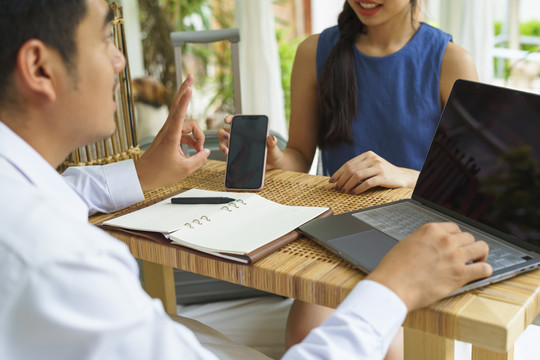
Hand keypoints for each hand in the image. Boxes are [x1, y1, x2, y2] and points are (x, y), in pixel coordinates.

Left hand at [135, 74, 209, 190]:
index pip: (179, 113)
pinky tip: (196, 150)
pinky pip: (184, 133)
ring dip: (197, 134)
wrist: (141, 177)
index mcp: (171, 136)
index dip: (186, 99)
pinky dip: (192, 139)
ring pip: (187, 124)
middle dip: (185, 90)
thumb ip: (199, 160)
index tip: (191, 88)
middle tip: (190, 76)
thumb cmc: (159, 173)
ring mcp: (168, 133)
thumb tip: (206, 152)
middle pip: (179, 106)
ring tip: (200, 150)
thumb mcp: (185, 170)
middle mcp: (169, 130)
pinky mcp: (169, 138)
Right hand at [217, 115, 283, 169]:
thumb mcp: (274, 146)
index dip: (229, 118)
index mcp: (247, 130)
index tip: (227, 121)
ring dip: (222, 146)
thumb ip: (273, 141)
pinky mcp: (235, 156)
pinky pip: (227, 155)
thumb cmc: (273, 151)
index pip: (235, 121)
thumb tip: (270, 138)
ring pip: (223, 143)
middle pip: (224, 132)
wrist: (273, 164)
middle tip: (228, 137)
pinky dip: (226, 155)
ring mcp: (235, 146)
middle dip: (223, 133)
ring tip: (227, 151)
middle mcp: (238, 136)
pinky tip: (228, 157)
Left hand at [330, 151, 418, 193]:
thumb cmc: (383, 173)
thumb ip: (359, 168)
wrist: (402, 176)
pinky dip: (358, 188)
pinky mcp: (383, 176)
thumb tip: (340, 178)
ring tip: (344, 191)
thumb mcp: (371, 166)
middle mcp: (372, 159)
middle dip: (342, 180)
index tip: (332, 181)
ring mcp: (378, 167)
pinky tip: (354, 192)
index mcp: (367, 155)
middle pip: (351, 169)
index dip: (338, 173)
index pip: (348, 164)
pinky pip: (367, 183)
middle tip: (338, 188)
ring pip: (357, 175)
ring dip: (348, 184)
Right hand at [366, 222, 491, 310]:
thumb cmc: (394, 268)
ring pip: (481, 248)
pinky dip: (485, 270)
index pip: (454, 228)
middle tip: (464, 256)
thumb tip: (432, 245)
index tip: (456, 244)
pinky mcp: (460, 274)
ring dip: (480, 255)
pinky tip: (480, 273)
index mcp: (430, 230)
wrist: (393, 286)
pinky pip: (484, 268)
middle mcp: (445, 240)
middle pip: (468, 237)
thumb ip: (424, 241)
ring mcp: (455, 256)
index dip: (456, 237)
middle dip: (467, 246)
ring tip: (476, 262)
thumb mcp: (406, 244)